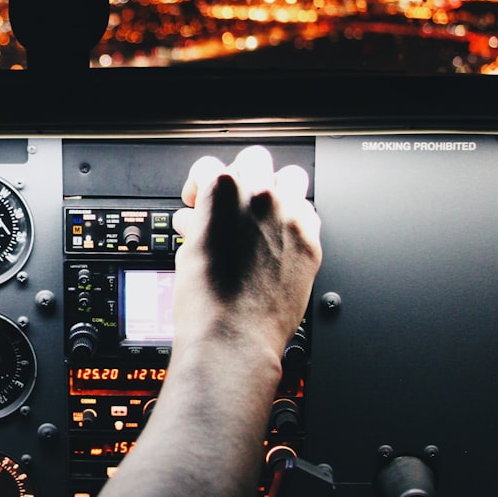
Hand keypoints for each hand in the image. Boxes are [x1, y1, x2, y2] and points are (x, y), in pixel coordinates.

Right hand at [171, 146, 321, 355]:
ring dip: (275, 188)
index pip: (208, 166)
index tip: (197, 200)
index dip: (198, 184)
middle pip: (253, 159)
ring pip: (291, 176)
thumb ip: (197, 225)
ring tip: (261, 212)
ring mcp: (289, 216)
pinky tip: (279, 238)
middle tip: (231, 201)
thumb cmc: (207, 302)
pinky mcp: (310, 241)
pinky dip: (294, 219)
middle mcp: (259, 196)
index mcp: (221, 192)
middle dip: (239, 176)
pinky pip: (308, 213)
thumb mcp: (187, 252)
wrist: (234, 338)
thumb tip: (197, 221)